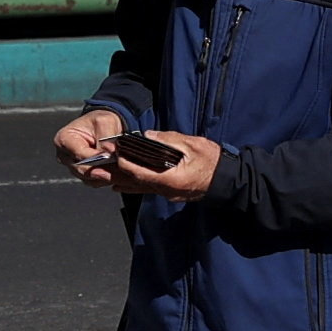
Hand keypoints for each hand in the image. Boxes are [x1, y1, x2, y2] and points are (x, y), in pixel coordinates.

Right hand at [53, 107, 129, 182]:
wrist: (104, 126)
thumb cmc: (100, 121)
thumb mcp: (104, 121)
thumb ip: (106, 137)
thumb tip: (109, 152)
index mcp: (64, 139)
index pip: (79, 153)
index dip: (95, 158)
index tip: (110, 158)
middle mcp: (65, 155)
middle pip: (82, 169)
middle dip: (103, 170)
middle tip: (120, 169)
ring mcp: (73, 167)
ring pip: (89, 179)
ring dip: (107, 177)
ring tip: (123, 171)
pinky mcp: (83, 174)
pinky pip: (95, 182)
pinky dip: (108, 179)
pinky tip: (120, 174)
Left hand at [93, 127, 221, 202]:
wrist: (229, 180)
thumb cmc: (214, 161)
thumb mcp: (193, 145)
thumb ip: (169, 140)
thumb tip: (147, 136)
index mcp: (172, 179)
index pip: (141, 173)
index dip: (126, 164)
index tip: (115, 153)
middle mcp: (168, 190)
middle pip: (137, 183)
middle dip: (119, 173)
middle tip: (102, 164)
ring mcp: (169, 194)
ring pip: (140, 188)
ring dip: (123, 181)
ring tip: (105, 174)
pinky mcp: (171, 193)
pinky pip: (148, 190)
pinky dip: (134, 185)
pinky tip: (122, 184)